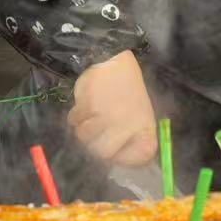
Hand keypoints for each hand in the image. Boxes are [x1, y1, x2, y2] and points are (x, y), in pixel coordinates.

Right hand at [69, 50, 157, 166]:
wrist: (112, 60)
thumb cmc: (127, 92)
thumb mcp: (138, 115)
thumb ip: (131, 139)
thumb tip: (115, 159)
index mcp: (146, 128)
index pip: (140, 157)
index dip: (125, 158)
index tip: (117, 150)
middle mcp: (128, 125)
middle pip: (102, 153)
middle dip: (94, 143)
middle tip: (96, 132)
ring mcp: (108, 116)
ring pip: (83, 137)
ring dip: (83, 127)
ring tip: (91, 113)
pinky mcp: (90, 105)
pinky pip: (74, 121)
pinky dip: (75, 115)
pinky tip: (85, 104)